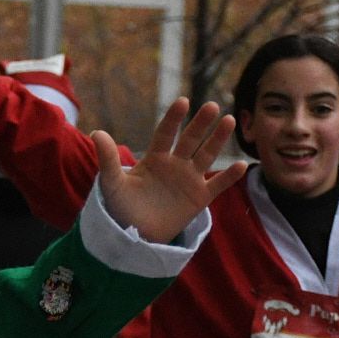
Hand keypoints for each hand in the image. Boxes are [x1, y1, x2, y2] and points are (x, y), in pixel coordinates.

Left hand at [95, 99, 247, 243]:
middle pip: (190, 140)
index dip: (174, 119)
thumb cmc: (120, 207)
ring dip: (218, 139)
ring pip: (206, 156)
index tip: (182, 102)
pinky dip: (229, 176)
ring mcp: (189, 180)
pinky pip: (217, 185)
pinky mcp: (199, 198)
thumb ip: (107, 159)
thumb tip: (96, 133)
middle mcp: (174, 165)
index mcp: (154, 158)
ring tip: (229, 120)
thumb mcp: (111, 183)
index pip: (166, 134)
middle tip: (212, 106)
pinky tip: (242, 164)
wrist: (133, 235)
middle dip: (200, 124)